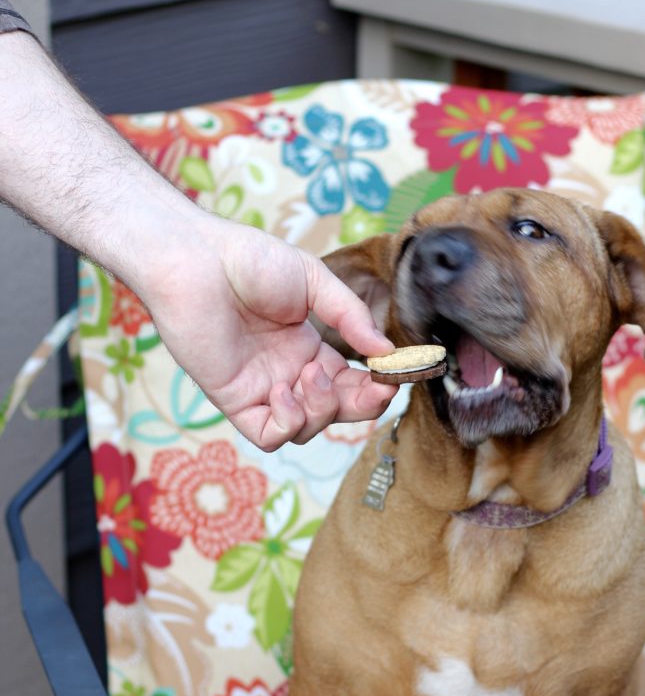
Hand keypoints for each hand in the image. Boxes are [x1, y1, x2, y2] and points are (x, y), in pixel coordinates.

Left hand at [137, 214, 397, 449]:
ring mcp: (264, 390)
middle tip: (375, 385)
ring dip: (322, 408)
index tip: (396, 375)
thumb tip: (387, 351)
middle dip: (363, 404)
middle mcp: (290, 375)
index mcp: (311, 350)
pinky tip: (284, 389)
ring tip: (310, 372)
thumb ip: (351, 316)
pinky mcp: (236, 401)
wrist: (196, 260)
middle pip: (339, 412)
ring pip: (308, 428)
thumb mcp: (314, 281)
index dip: (379, 386)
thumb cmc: (249, 261)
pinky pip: (270, 435)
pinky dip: (288, 421)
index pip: (354, 384)